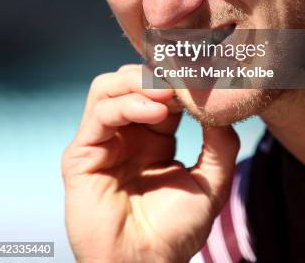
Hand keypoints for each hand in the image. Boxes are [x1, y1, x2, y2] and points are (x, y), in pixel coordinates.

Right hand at [61, 64, 239, 261]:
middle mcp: (125, 133)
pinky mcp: (81, 155)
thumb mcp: (210, 183)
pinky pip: (100, 114)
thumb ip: (220, 144)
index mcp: (153, 135)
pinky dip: (127, 104)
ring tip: (168, 91)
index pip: (159, 89)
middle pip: (129, 80)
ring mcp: (102, 142)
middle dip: (156, 73)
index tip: (202, 73)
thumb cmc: (176, 231)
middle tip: (183, 77)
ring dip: (138, 81)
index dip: (177, 79)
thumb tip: (223, 108)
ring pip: (108, 87)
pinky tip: (155, 112)